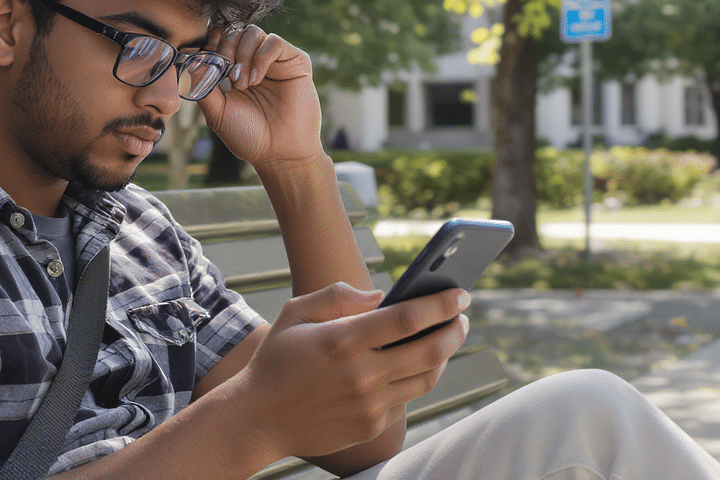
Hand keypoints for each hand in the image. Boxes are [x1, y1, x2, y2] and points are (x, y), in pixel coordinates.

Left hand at [194, 24, 321, 169]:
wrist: (279, 154)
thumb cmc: (248, 135)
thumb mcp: (216, 112)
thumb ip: (202, 85)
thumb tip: (188, 59)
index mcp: (232, 69)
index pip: (218, 37)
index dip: (209, 42)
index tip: (205, 60)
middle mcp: (252, 60)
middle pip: (233, 29)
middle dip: (224, 47)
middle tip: (226, 75)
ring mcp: (274, 60)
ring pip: (253, 32)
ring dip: (242, 55)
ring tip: (242, 84)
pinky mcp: (294, 61)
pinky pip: (274, 42)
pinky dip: (261, 57)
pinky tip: (257, 79)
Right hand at [231, 283, 469, 459]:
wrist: (257, 418)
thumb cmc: (277, 359)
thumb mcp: (294, 313)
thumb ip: (336, 295)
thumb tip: (380, 295)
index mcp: (342, 340)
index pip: (408, 318)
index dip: (441, 303)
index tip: (460, 293)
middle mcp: (362, 374)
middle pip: (429, 350)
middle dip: (454, 330)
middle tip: (461, 318)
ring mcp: (369, 404)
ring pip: (426, 378)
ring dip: (443, 355)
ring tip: (445, 339)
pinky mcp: (371, 426)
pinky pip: (406, 399)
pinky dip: (415, 379)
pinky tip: (414, 365)